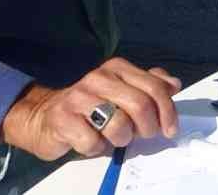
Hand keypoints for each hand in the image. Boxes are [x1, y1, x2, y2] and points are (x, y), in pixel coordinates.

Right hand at [1, 58, 181, 160]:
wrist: (44, 116)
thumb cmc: (91, 106)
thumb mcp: (123, 91)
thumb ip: (149, 86)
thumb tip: (173, 84)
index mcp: (117, 68)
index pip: (155, 88)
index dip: (168, 112)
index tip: (170, 129)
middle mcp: (98, 78)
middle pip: (140, 106)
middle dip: (148, 128)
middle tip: (142, 135)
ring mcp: (79, 97)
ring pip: (119, 125)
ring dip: (122, 139)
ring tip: (114, 137)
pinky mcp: (63, 120)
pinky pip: (93, 143)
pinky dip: (97, 149)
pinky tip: (91, 141)